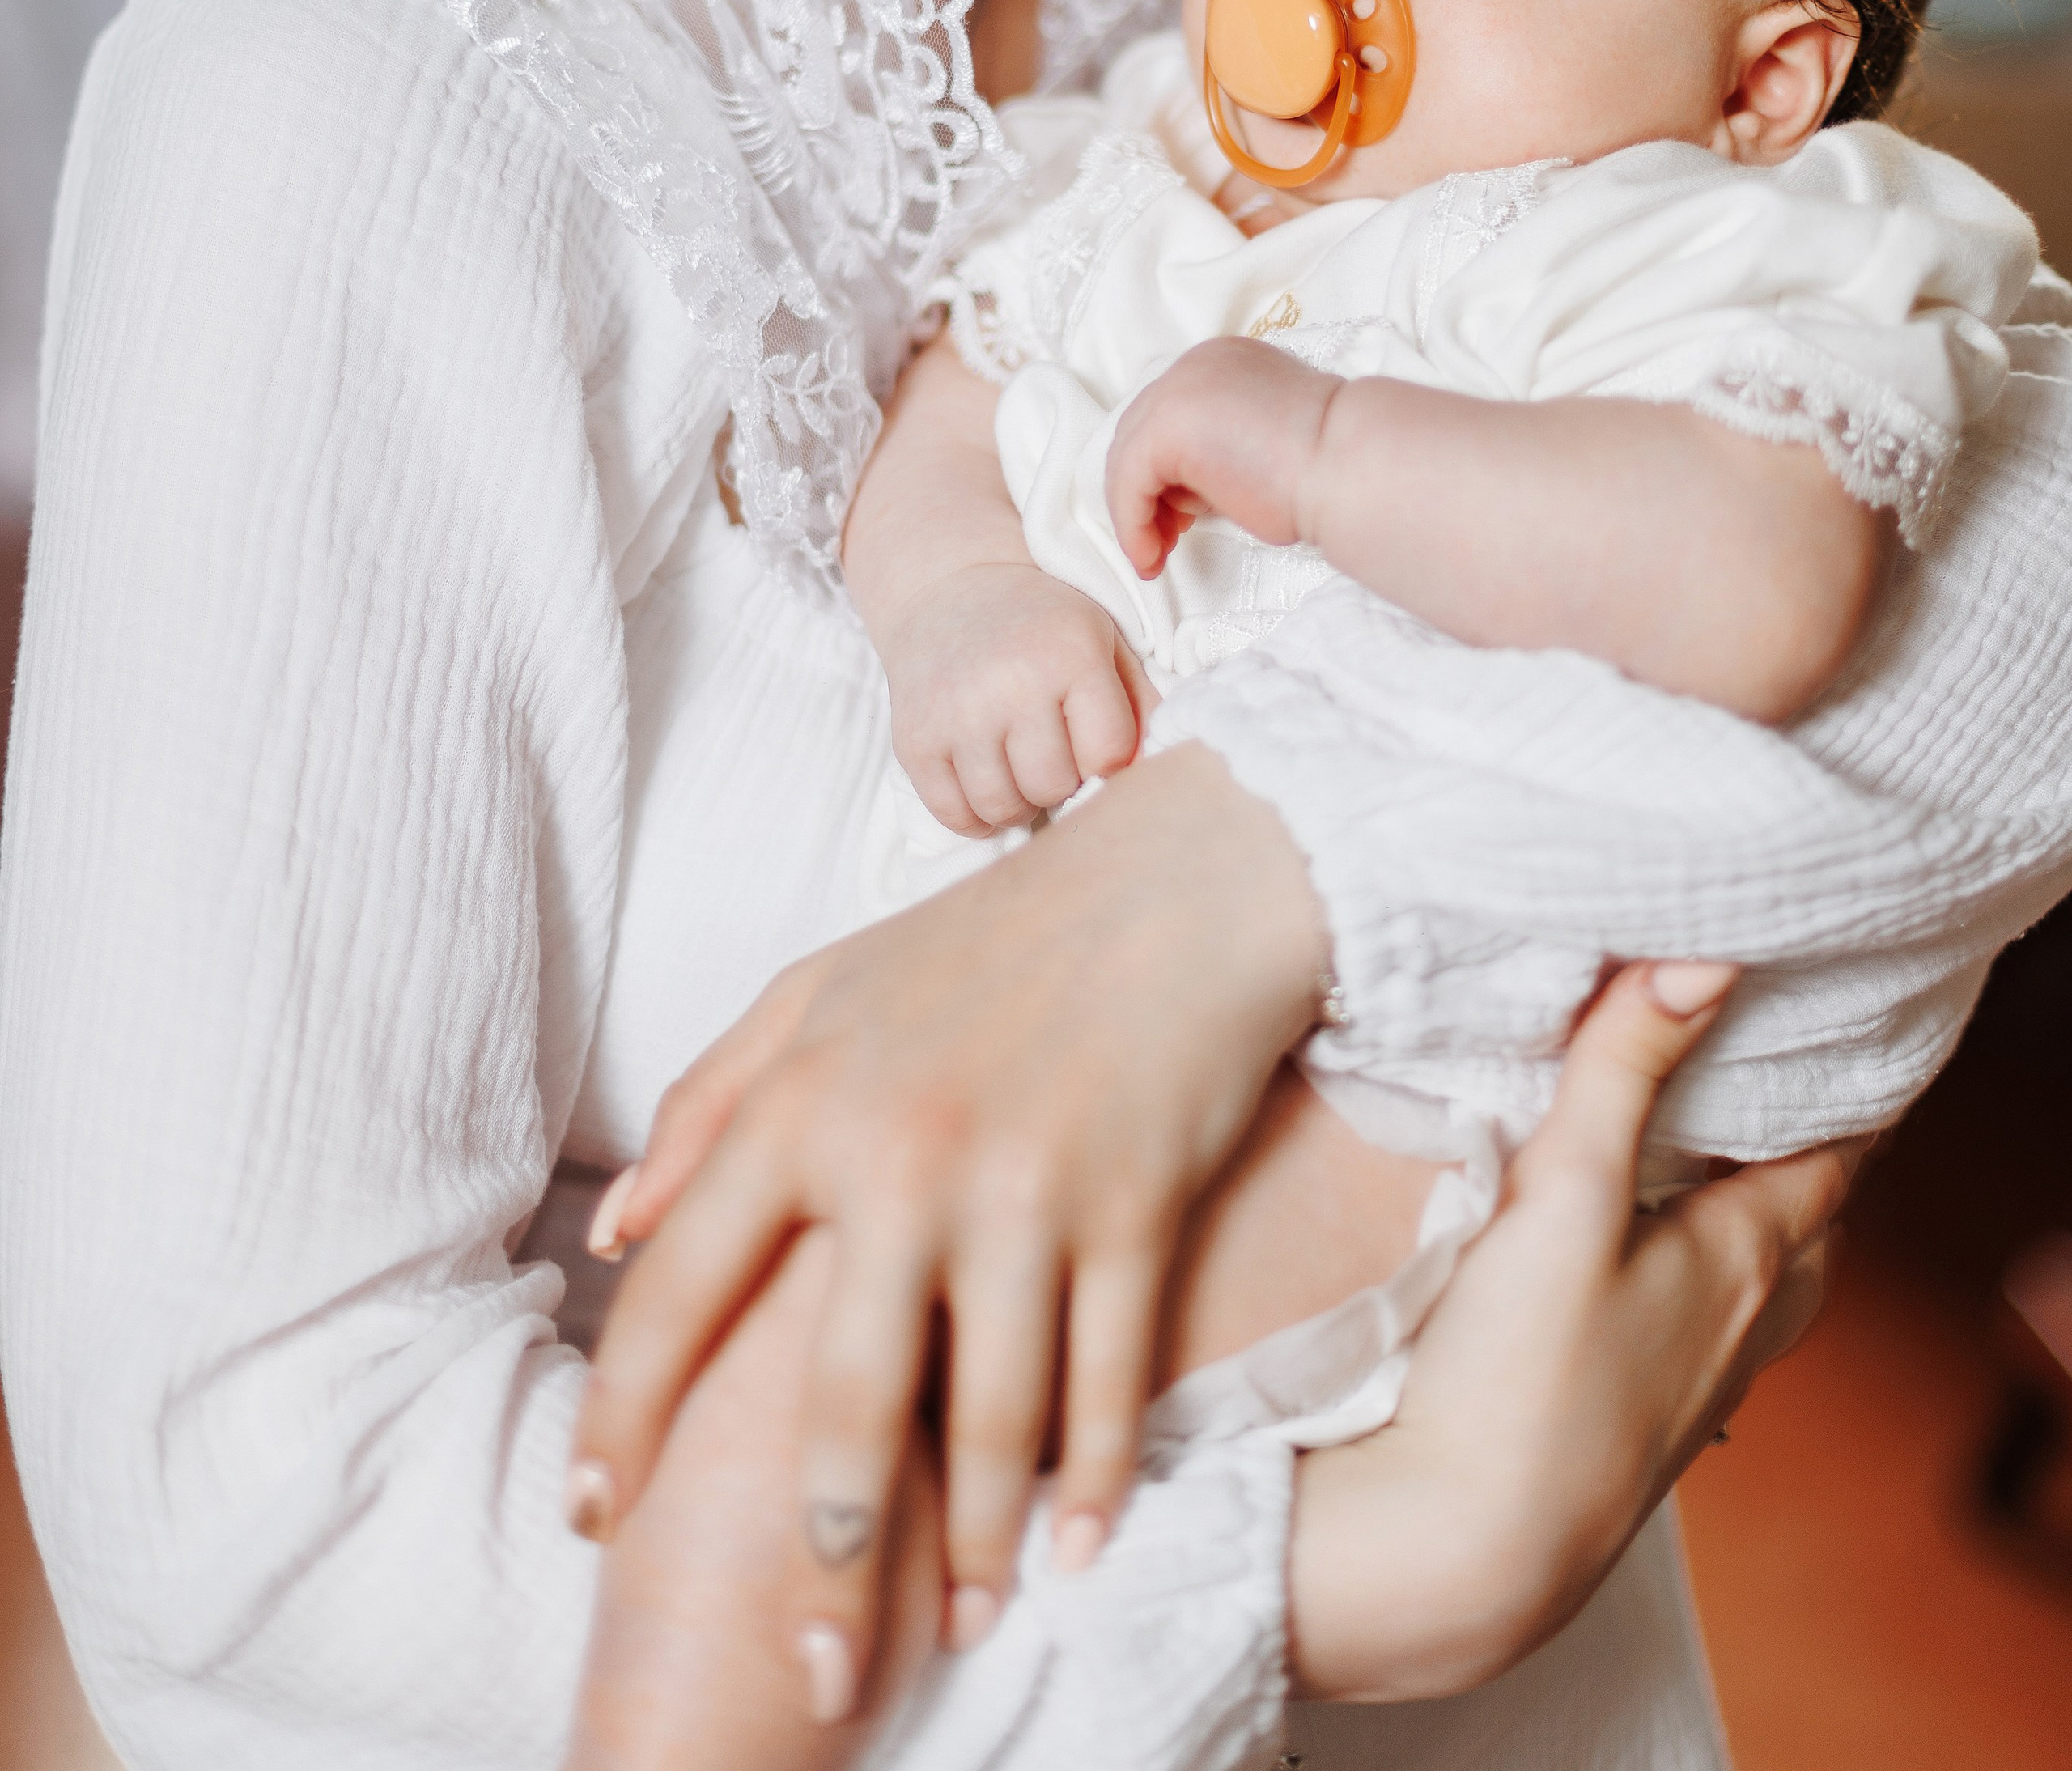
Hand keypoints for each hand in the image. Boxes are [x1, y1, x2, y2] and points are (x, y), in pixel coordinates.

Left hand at [568, 743, 1328, 1723]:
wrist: (1175, 881)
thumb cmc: (985, 941)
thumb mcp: (818, 991)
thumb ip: (707, 1103)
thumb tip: (614, 1229)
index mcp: (803, 1102)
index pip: (678, 1289)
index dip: (623, 1415)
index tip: (592, 1518)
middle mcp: (902, 1159)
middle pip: (845, 1407)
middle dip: (824, 1564)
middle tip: (809, 1678)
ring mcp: (1024, 1191)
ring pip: (991, 1422)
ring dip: (979, 1552)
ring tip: (963, 1634)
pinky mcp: (1132, 1209)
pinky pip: (1107, 1384)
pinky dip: (1094, 1484)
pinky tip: (1074, 1554)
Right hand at [882, 556, 1147, 833]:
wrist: (948, 590)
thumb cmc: (1040, 623)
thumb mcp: (1101, 640)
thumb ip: (1140, 701)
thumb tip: (1163, 769)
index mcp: (1070, 654)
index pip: (1108, 756)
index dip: (1106, 759)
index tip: (1091, 738)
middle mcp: (1011, 684)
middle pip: (1054, 786)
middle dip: (1061, 780)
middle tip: (1052, 750)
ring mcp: (956, 715)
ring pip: (1004, 808)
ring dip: (1019, 800)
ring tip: (1019, 765)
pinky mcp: (914, 740)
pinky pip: (955, 815)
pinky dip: (976, 815)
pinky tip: (986, 781)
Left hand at [1107, 337, 1336, 575]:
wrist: (1353, 468)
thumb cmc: (1326, 472)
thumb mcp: (1261, 448)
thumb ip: (1219, 450)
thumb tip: (1183, 486)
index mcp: (1225, 364)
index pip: (1171, 418)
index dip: (1164, 473)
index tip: (1177, 519)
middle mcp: (1197, 366)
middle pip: (1141, 434)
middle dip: (1145, 493)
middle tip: (1164, 541)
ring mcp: (1179, 387)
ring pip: (1129, 458)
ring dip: (1137, 512)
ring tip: (1159, 552)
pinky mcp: (1166, 424)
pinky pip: (1127, 480)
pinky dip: (1132, 524)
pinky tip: (1151, 556)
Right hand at [1286, 959, 1863, 1701]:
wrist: (1463, 1552)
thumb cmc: (1517, 1377)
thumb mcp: (1565, 1195)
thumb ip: (1622, 1072)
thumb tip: (1702, 959)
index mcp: (1741, 1262)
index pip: (1833, 1161)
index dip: (1848, 1094)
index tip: (1845, 1028)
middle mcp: (1737, 1327)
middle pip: (1809, 1226)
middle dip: (1810, 1152)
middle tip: (1785, 1075)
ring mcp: (1689, 1386)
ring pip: (1760, 1286)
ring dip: (1759, 1222)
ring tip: (1720, 1162)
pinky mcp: (1633, 1422)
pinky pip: (1701, 1333)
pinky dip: (1701, 1280)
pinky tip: (1645, 1272)